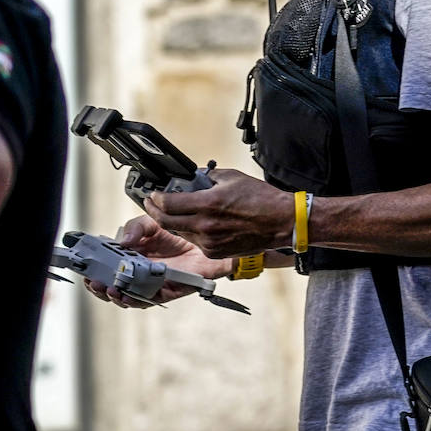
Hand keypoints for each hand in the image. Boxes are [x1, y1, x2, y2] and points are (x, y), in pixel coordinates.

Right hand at [83, 214, 232, 308]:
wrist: (206, 243)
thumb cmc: (178, 233)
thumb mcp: (152, 223)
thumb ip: (135, 227)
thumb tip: (122, 241)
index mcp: (128, 255)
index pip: (105, 264)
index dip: (92, 267)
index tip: (83, 266)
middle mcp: (135, 272)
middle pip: (111, 284)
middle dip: (98, 286)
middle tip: (92, 281)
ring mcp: (147, 284)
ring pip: (125, 296)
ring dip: (113, 295)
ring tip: (107, 289)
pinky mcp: (162, 292)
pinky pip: (145, 300)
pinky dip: (133, 300)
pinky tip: (126, 296)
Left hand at [144, 167, 294, 259]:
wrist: (281, 222)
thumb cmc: (260, 199)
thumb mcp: (231, 177)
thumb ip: (207, 177)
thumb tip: (192, 177)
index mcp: (208, 204)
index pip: (168, 203)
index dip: (155, 198)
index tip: (152, 194)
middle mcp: (205, 226)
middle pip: (166, 221)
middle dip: (153, 211)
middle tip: (150, 204)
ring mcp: (209, 242)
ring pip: (179, 232)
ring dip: (172, 222)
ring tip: (170, 211)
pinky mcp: (215, 253)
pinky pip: (194, 241)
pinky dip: (190, 232)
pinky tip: (193, 223)